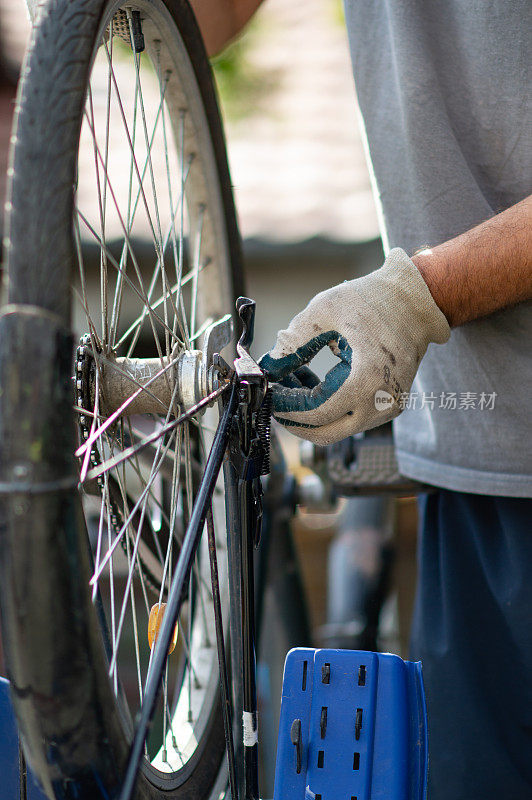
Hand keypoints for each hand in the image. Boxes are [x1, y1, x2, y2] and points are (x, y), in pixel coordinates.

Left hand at [259, 248, 449, 444]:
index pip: (316, 413)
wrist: (416, 300)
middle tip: (274, 397)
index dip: (286, 407)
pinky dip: (328, 406)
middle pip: (325, 433)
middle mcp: (381, 403)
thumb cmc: (372, 301)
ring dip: (309, 412)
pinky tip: (310, 380)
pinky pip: (351, 418)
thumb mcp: (323, 312)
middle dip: (294, 419)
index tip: (268, 391)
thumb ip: (292, 344)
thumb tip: (269, 368)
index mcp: (367, 380)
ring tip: (290, 379)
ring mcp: (388, 408)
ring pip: (337, 428)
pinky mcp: (389, 406)